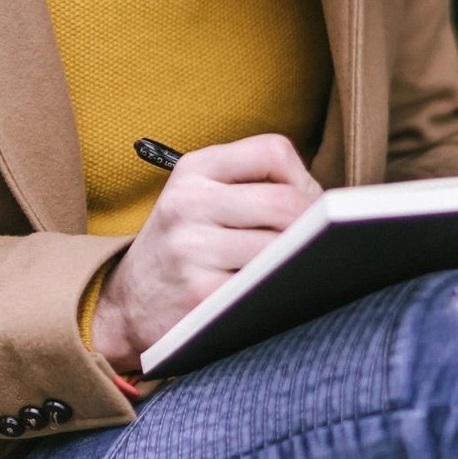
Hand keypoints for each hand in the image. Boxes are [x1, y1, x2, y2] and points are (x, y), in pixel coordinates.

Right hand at [89, 134, 321, 372]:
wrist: (126, 306)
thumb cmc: (182, 247)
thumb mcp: (200, 198)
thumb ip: (254, 186)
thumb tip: (331, 204)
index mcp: (194, 169)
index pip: (273, 152)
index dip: (305, 180)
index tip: (307, 206)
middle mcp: (188, 202)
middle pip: (286, 203)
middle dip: (316, 227)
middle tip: (320, 247)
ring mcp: (191, 249)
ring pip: (281, 248)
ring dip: (304, 262)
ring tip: (303, 270)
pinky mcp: (199, 295)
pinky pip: (264, 288)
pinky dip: (282, 292)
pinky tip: (279, 296)